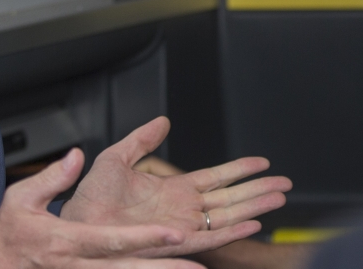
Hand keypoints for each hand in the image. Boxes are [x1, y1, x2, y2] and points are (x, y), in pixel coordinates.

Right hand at [0, 148, 201, 268]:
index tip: (175, 233)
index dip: (148, 237)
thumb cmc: (8, 234)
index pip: (115, 241)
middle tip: (197, 262)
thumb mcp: (19, 199)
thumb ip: (52, 177)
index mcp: (67, 242)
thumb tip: (75, 155)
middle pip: (130, 267)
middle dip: (165, 266)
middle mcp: (79, 265)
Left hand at [61, 117, 292, 256]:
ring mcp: (182, 226)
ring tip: (278, 198)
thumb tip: (163, 121)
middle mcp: (182, 208)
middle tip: (285, 183)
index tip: (262, 162)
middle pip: (230, 197)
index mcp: (172, 189)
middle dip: (258, 190)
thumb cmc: (90, 199)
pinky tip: (253, 223)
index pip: (215, 177)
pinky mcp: (176, 242)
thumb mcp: (116, 158)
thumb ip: (142, 140)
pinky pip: (211, 237)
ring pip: (227, 215)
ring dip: (254, 206)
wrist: (78, 223)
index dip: (239, 169)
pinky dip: (233, 231)